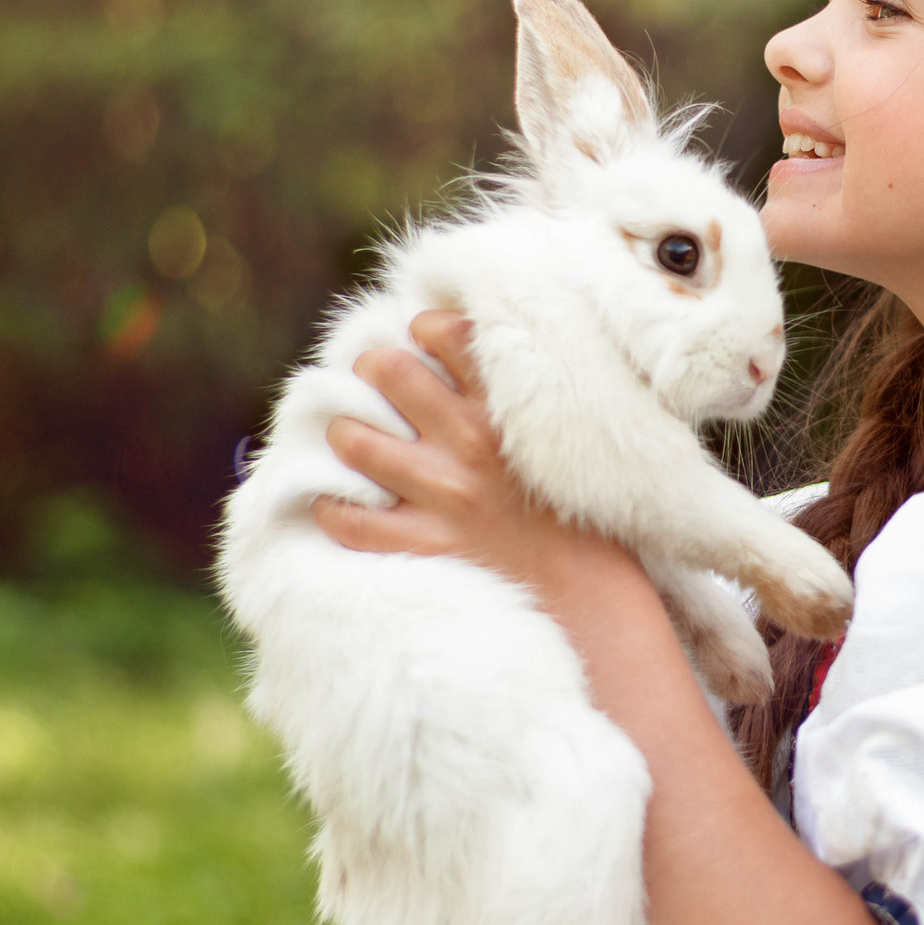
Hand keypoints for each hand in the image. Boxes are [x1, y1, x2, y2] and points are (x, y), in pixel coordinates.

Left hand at [313, 311, 634, 603]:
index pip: (447, 332)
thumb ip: (514, 397)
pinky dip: (334, 508)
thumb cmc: (576, 512)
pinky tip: (339, 502)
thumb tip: (463, 351)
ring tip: (350, 436)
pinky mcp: (426, 546)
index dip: (423, 328)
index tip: (420, 339)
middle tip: (371, 380)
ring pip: (355, 440)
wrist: (589, 596)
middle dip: (370, 368)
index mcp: (508, 410)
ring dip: (345, 433)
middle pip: (388, 370)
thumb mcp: (561, 439)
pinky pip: (350, 521)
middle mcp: (471, 444)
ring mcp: (445, 496)